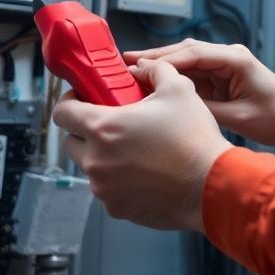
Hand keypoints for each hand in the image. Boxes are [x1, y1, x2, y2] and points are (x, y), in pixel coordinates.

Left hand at [52, 59, 231, 230]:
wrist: (212, 187)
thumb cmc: (194, 140)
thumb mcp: (179, 90)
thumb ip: (155, 70)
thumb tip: (143, 66)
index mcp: (103, 128)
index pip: (62, 112)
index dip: (70, 102)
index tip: (83, 100)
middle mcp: (96, 161)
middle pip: (71, 142)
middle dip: (86, 131)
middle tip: (114, 124)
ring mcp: (104, 188)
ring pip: (91, 167)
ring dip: (104, 156)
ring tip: (136, 149)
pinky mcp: (116, 208)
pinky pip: (108, 189)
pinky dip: (119, 180)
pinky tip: (145, 172)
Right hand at [125, 39, 274, 158]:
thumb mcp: (237, 117)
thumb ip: (205, 108)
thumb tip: (174, 104)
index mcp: (235, 59)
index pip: (191, 54)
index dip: (162, 60)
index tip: (137, 66)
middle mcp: (229, 56)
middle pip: (185, 52)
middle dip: (156, 58)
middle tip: (124, 62)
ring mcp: (225, 65)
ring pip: (186, 62)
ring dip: (162, 68)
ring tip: (131, 73)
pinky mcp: (223, 77)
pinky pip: (194, 75)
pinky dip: (175, 80)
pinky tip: (154, 86)